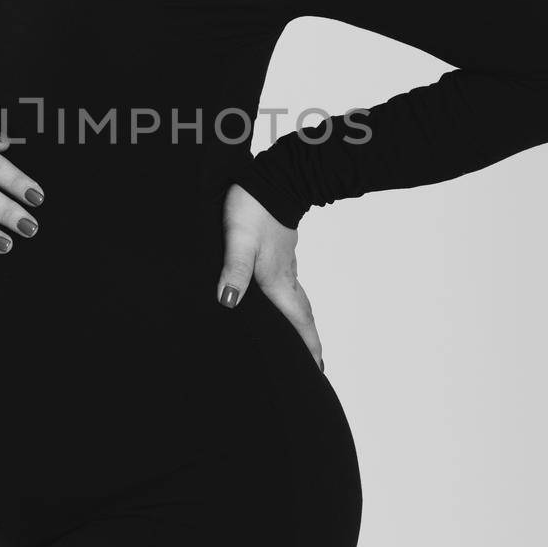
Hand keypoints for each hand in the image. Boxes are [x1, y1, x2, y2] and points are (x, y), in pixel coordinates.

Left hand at [216, 183, 325, 372]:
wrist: (272, 176)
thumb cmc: (253, 208)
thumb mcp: (239, 239)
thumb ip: (235, 269)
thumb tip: (228, 303)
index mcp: (277, 279)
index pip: (297, 320)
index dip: (307, 346)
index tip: (319, 370)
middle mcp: (286, 275)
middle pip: (302, 315)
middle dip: (310, 341)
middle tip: (317, 365)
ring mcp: (285, 263)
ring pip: (296, 300)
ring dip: (301, 322)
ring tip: (302, 340)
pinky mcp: (280, 251)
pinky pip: (289, 285)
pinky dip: (290, 302)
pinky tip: (281, 300)